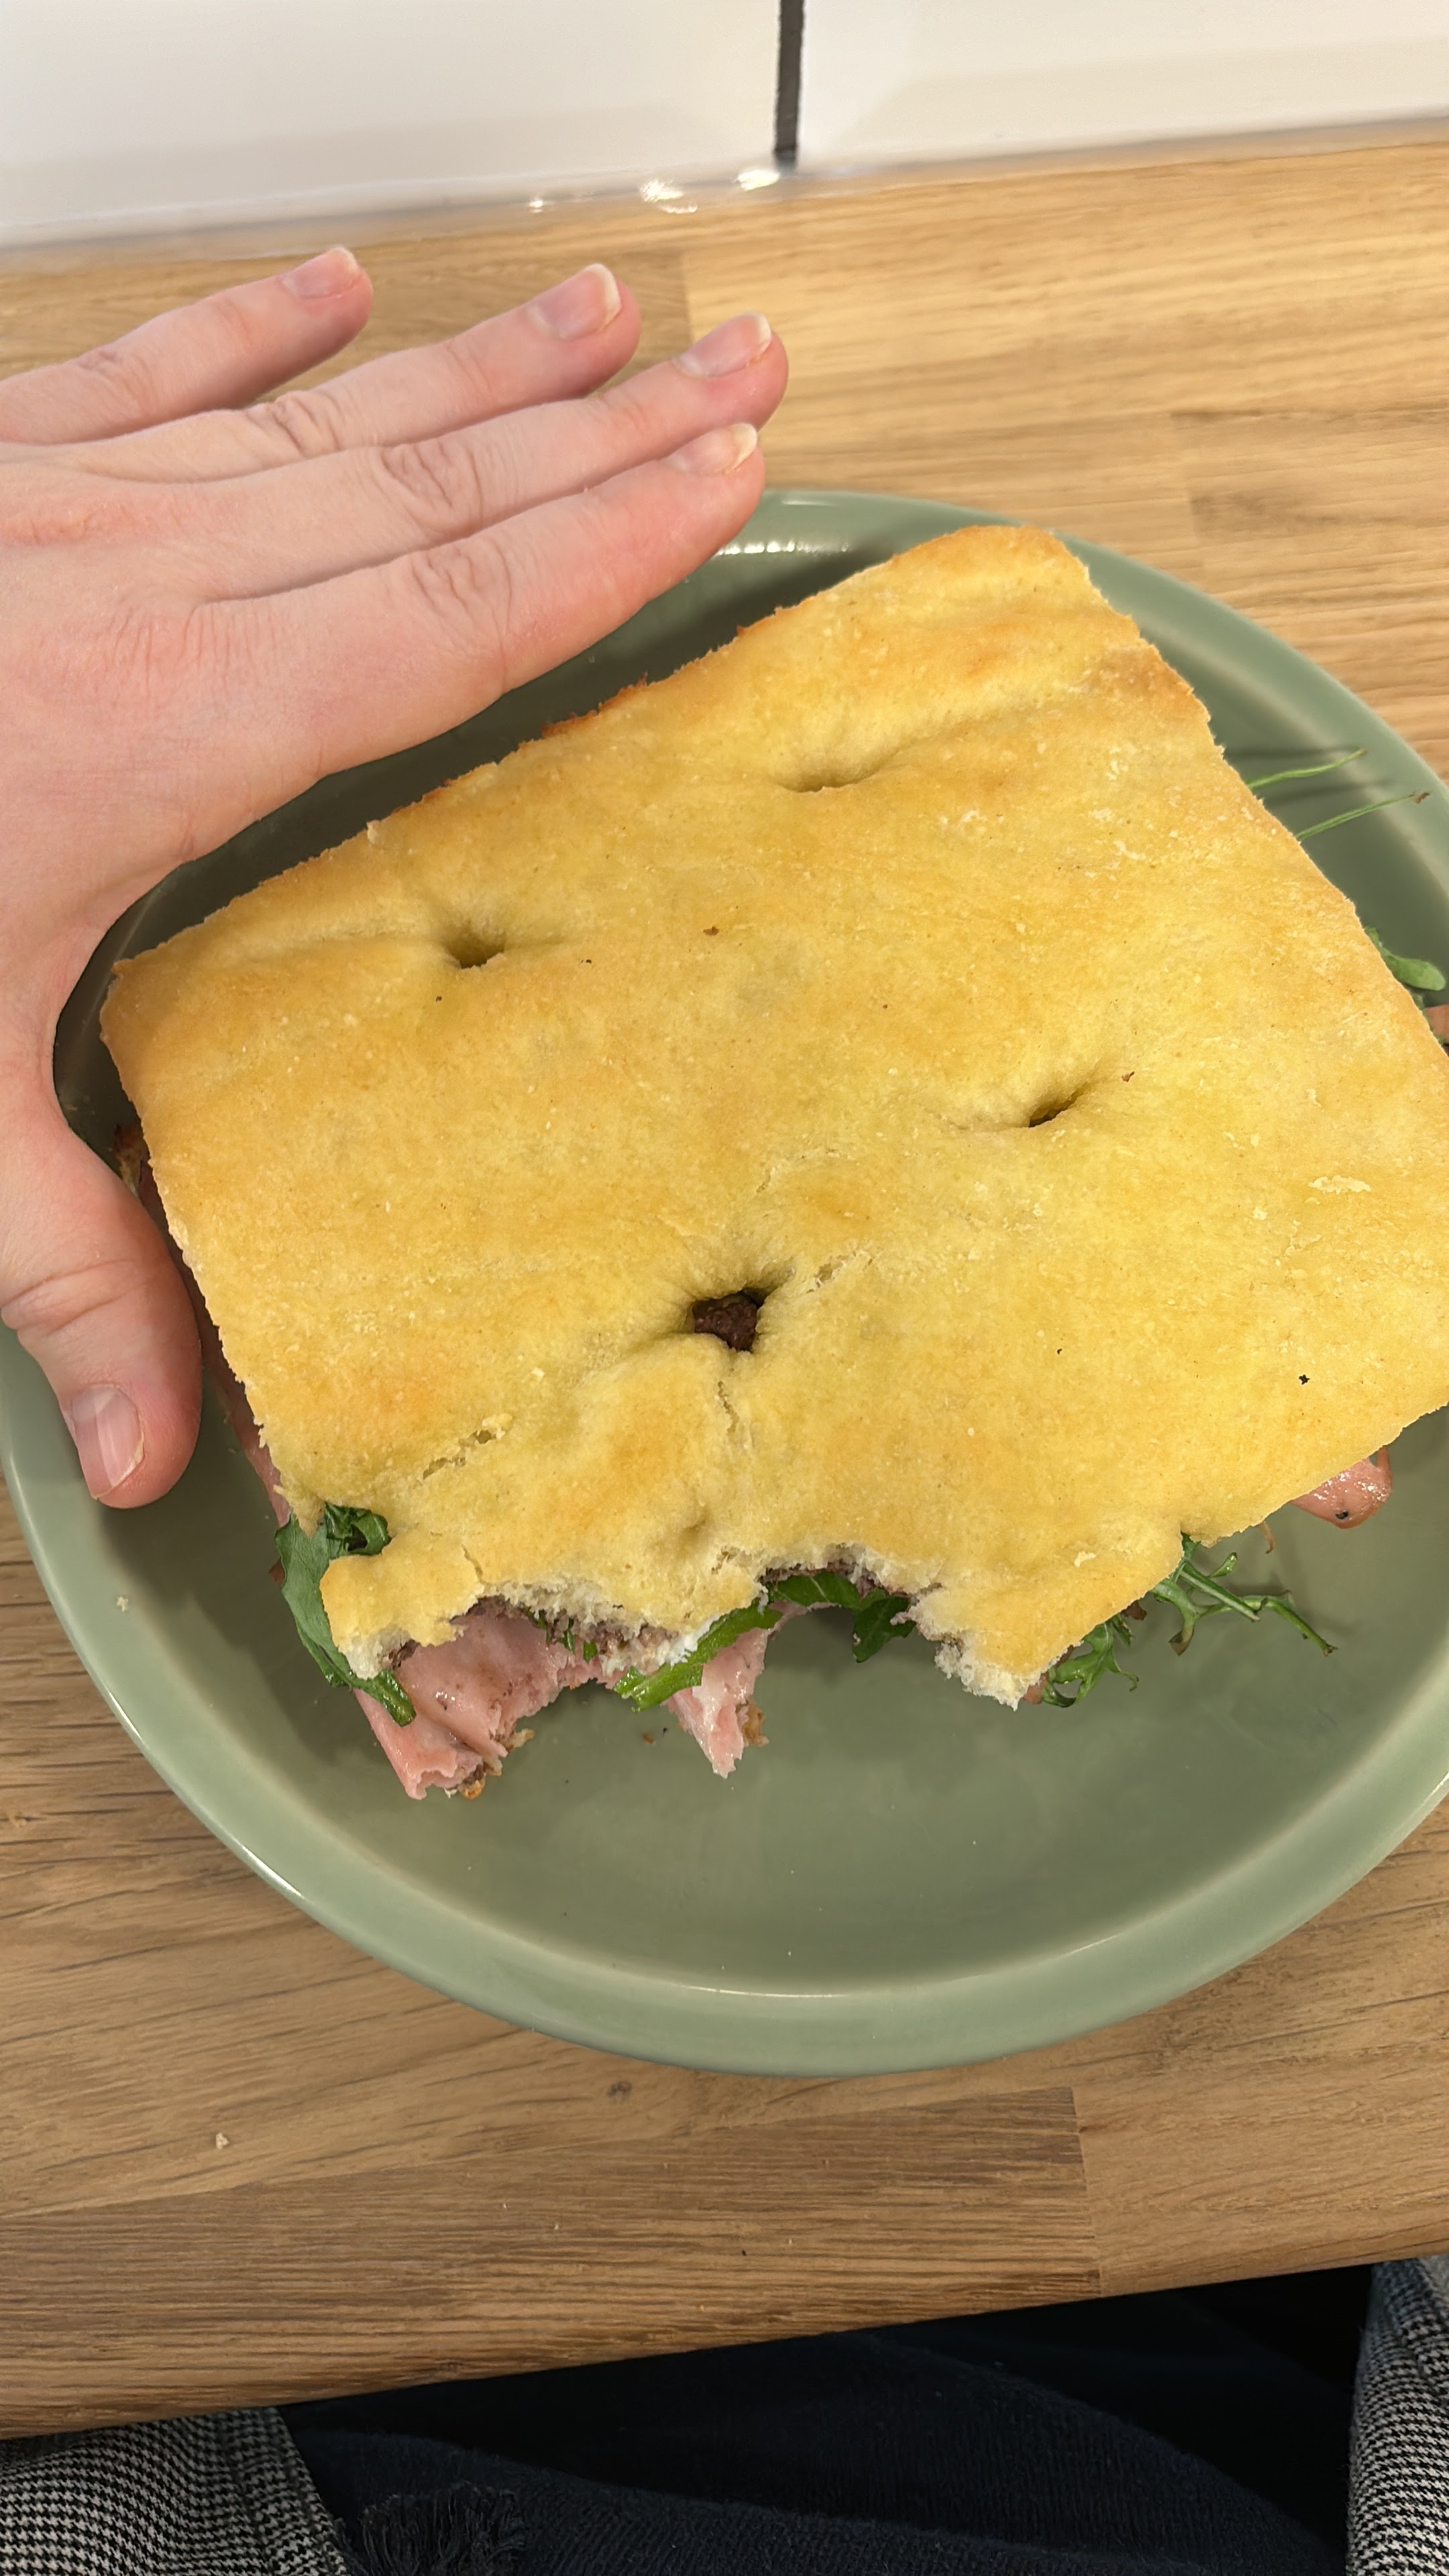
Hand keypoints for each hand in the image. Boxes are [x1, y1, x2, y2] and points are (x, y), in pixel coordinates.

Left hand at [0, 250, 786, 1505]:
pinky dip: (255, 331)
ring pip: (320, 418)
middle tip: (744, 372)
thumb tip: (153, 1466)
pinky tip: (342, 288)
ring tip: (613, 318)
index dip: (601, 547)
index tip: (724, 477)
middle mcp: (139, 580)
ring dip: (479, 368)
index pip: (444, 621)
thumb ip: (63, 1270)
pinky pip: (151, 373)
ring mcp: (59, 498)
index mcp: (167, 728)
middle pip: (425, 491)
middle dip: (601, 431)